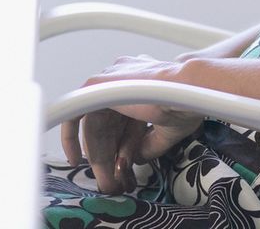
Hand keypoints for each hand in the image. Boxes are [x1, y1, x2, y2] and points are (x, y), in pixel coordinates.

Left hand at [60, 54, 205, 191]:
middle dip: (109, 155)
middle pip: (106, 122)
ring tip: (107, 182)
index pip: (123, 116)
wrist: (189, 88)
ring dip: (100, 155)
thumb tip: (134, 159)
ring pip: (94, 123)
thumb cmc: (187, 102)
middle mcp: (123, 76)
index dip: (122, 144)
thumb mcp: (167, 129)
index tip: (124, 164)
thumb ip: (147, 143)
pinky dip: (70, 136)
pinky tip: (74, 159)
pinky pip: (73, 111)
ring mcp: (109, 78)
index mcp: (140, 80)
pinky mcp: (97, 84)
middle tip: (114, 182)